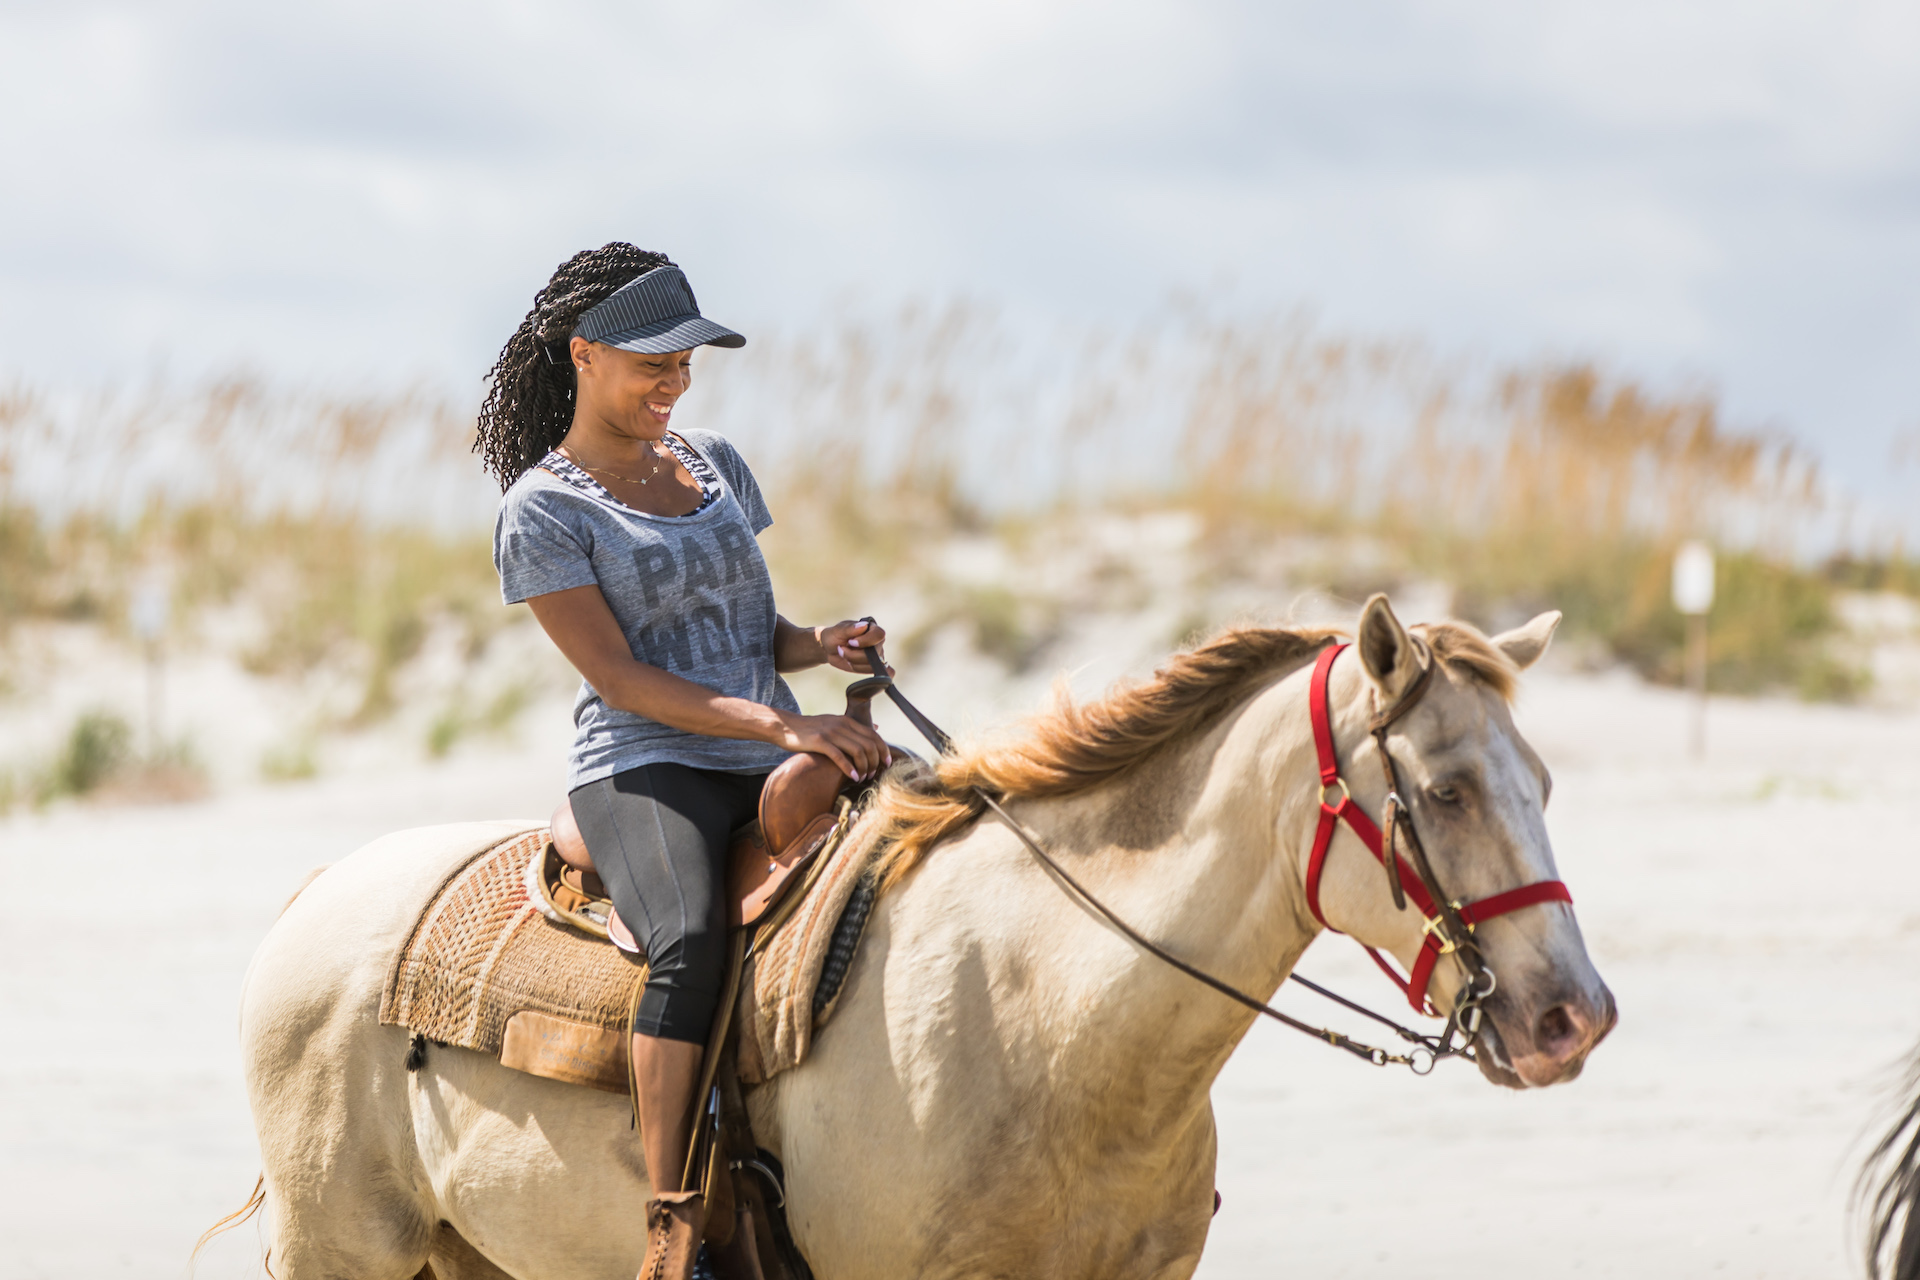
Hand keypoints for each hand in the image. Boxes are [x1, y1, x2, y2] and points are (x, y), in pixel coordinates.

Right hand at [773, 711, 892, 779]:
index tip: (887, 763)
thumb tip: (876, 728)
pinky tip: (853, 777)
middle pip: (869, 744)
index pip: (874, 735)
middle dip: (875, 762)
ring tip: (863, 778)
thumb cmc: (811, 729)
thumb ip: (854, 727)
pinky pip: (840, 756)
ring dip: (864, 767)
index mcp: (847, 721)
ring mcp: (831, 733)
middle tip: (872, 774)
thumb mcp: (834, 722)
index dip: (884, 750)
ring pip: (858, 751)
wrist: (785, 726)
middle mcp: (842, 725)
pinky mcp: (820, 742)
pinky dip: (849, 768)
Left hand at [819, 617, 892, 675]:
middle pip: (874, 653)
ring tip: (845, 654)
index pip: (879, 634)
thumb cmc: (835, 636)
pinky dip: (857, 668)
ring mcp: (876, 655)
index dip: (866, 640)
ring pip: (871, 664)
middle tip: (841, 649)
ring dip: (853, 661)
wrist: (829, 649)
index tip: (851, 642)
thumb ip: (851, 628)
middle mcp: (877, 642)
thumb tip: (864, 625)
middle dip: (854, 654)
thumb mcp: (839, 630)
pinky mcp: (871, 666)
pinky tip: (853, 662)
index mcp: (872, 628)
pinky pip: (869, 671)